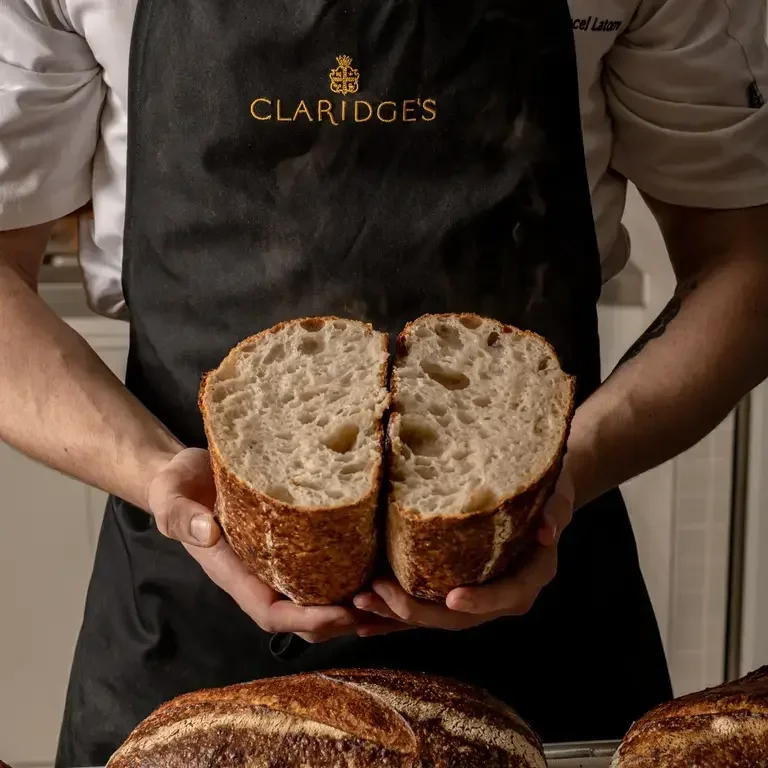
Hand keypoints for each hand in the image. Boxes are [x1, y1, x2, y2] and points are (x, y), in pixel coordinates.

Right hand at [147, 447, 357, 642]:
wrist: (186, 472)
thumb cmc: (177, 485)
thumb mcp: (171, 495)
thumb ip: (181, 515)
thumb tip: (208, 532)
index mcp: (232, 572)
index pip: (270, 612)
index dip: (305, 619)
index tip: (341, 611)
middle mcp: (256, 574)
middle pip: (299, 618)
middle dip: (337, 621)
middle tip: (376, 606)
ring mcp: (272, 561)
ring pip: (312, 599)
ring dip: (346, 603)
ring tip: (382, 591)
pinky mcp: (287, 541)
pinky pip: (317, 568)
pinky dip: (344, 574)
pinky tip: (372, 560)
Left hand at [353, 463, 574, 634]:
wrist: (535, 497)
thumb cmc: (545, 491)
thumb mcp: (558, 493)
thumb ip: (556, 509)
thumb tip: (548, 530)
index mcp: (529, 577)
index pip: (507, 596)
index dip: (481, 600)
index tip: (453, 597)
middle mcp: (501, 596)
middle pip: (460, 617)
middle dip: (418, 611)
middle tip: (379, 593)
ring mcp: (476, 598)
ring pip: (436, 618)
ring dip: (395, 615)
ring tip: (359, 602)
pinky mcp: (454, 592)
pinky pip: (424, 609)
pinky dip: (394, 618)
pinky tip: (363, 620)